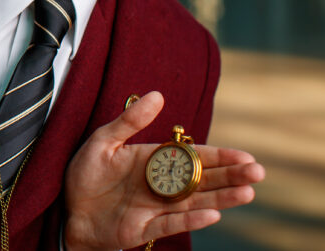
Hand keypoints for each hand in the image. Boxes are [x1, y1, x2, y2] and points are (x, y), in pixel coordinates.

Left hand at [62, 91, 263, 250]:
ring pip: (195, 202)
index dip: (219, 157)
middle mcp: (160, 185)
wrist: (66, 210)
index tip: (245, 155)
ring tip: (248, 193)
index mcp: (153, 161)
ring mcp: (155, 207)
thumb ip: (130, 121)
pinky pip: (171, 223)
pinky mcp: (144, 228)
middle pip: (202, 180)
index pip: (193, 157)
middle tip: (259, 172)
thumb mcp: (103, 141)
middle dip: (230, 176)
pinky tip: (213, 214)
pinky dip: (192, 220)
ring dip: (221, 198)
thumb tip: (157, 95)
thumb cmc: (84, 174)